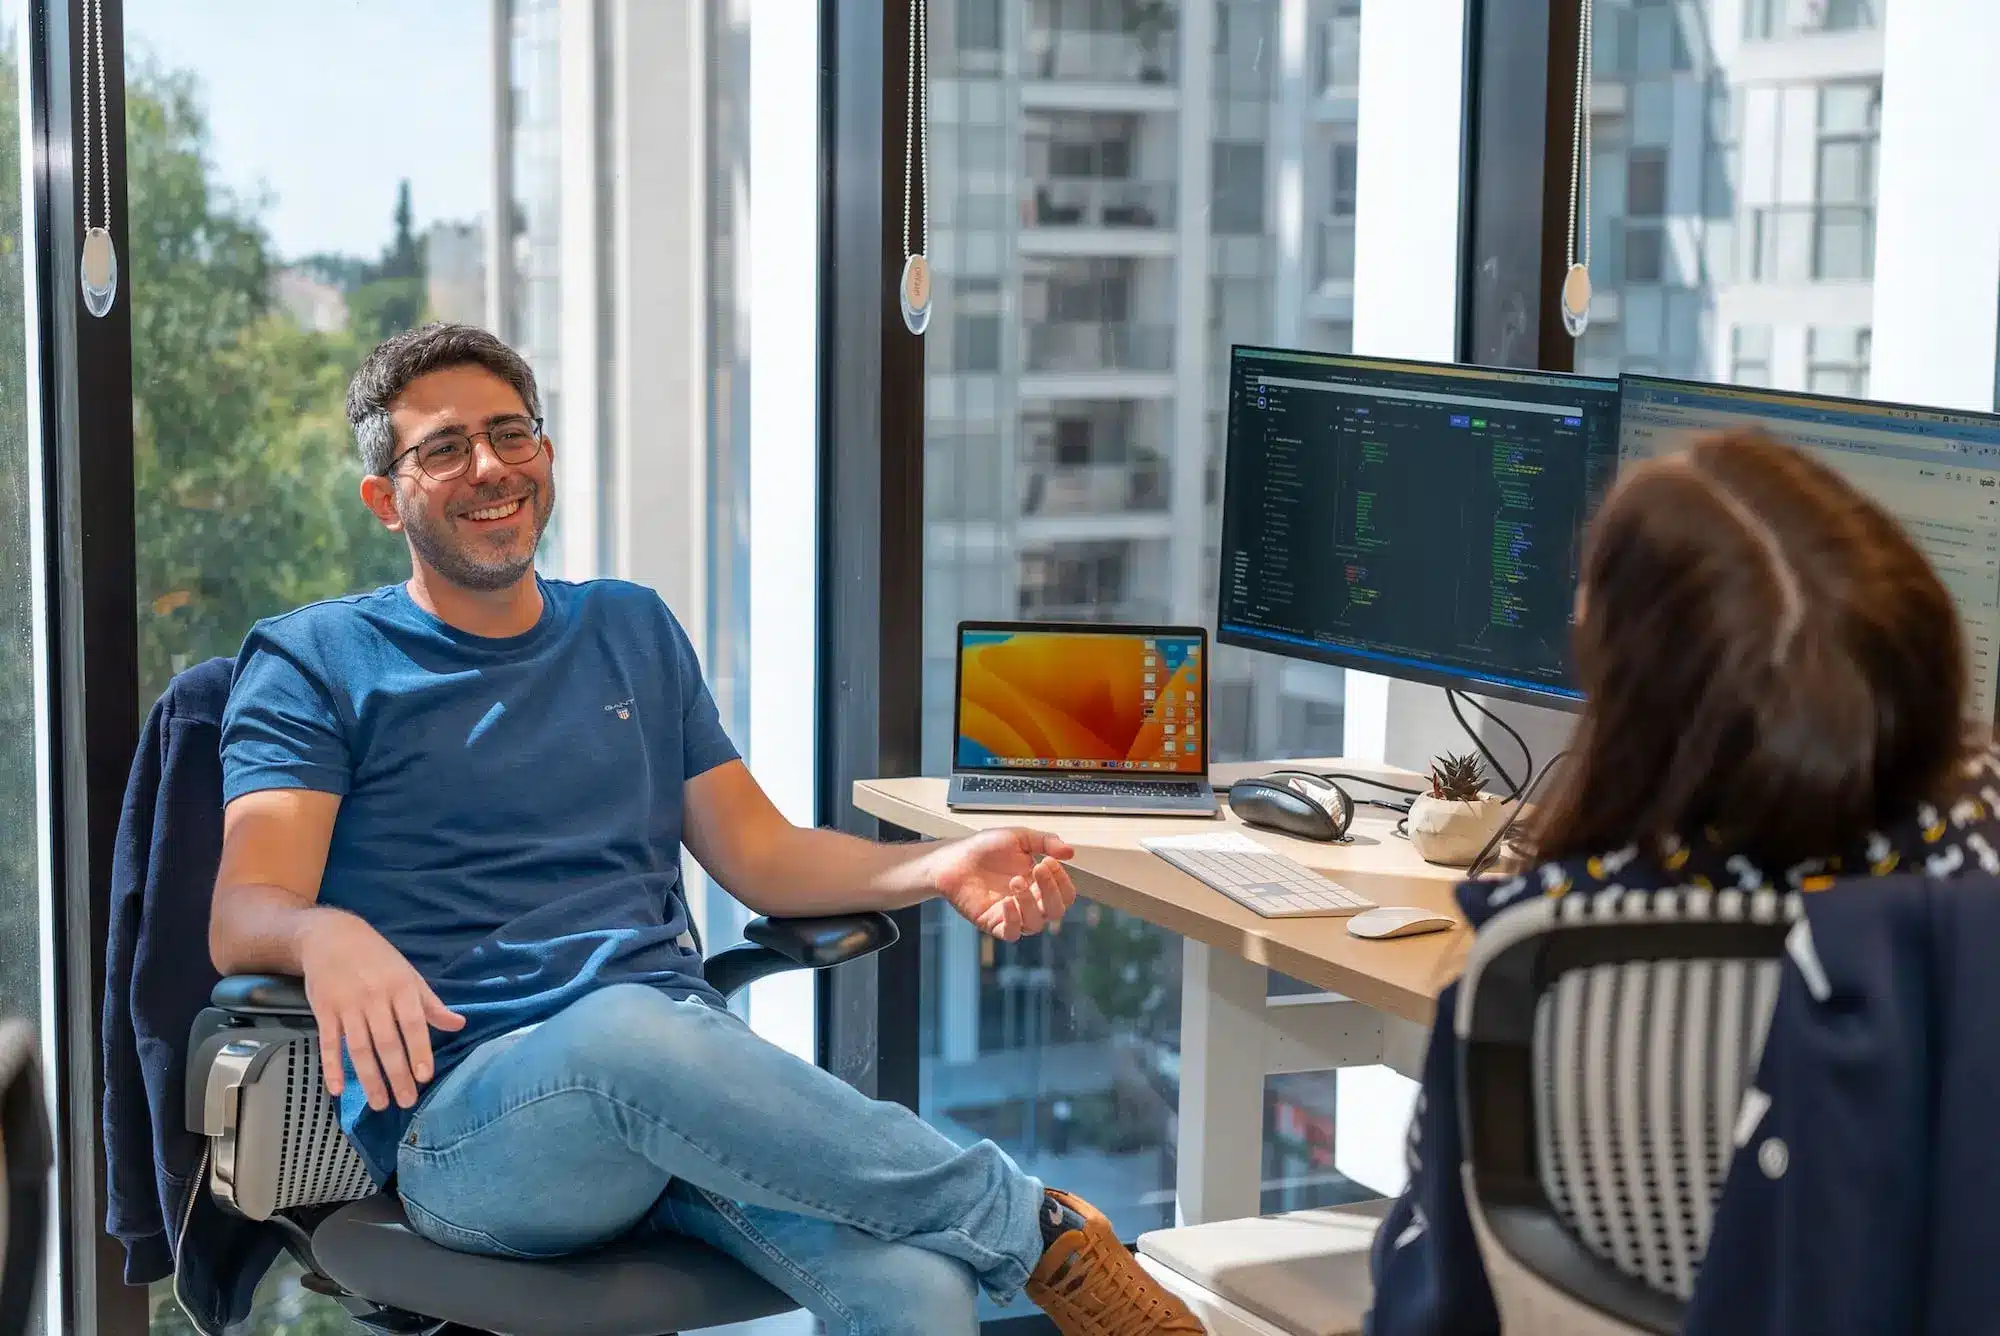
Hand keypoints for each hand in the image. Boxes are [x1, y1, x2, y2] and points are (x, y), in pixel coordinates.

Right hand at [298, 911, 465, 1110]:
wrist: (331, 936)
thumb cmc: (377, 958)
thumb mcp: (409, 975)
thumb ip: (431, 1004)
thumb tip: (459, 1024)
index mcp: (401, 988)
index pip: (413, 1024)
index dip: (419, 1051)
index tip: (424, 1077)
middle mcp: (374, 998)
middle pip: (386, 1042)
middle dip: (397, 1074)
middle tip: (405, 1102)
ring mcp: (347, 1005)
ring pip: (359, 1047)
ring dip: (369, 1078)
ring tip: (380, 1103)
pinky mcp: (323, 1010)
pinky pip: (328, 1043)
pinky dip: (331, 1066)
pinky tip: (338, 1089)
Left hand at [929, 828, 1078, 941]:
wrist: (954, 858)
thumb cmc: (985, 848)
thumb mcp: (1019, 837)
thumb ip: (1045, 842)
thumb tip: (1071, 851)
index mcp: (1039, 885)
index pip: (1065, 894)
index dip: (1062, 880)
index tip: (1050, 860)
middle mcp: (1029, 903)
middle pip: (1056, 911)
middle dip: (1051, 890)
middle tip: (1038, 868)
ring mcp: (1012, 915)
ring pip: (1036, 924)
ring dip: (1030, 902)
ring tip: (1015, 881)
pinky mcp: (994, 923)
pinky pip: (1012, 933)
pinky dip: (1013, 920)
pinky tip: (1006, 902)